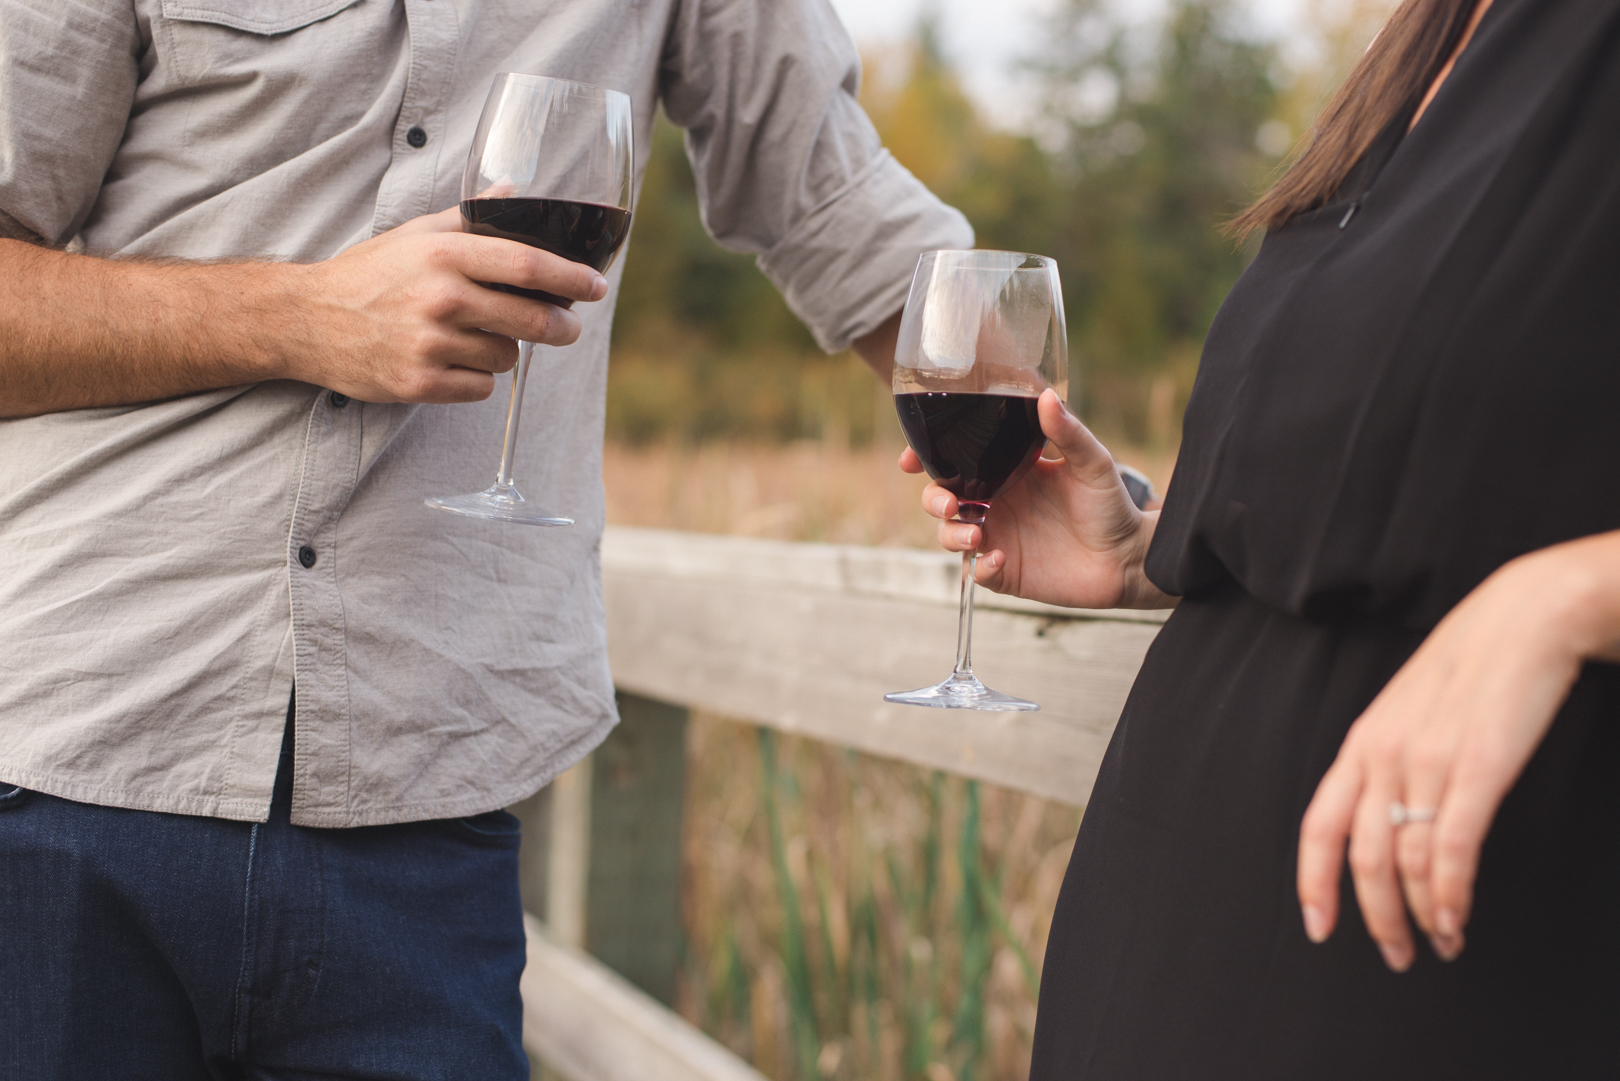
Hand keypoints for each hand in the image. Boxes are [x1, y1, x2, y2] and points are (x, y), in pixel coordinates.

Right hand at [284, 206, 608, 403]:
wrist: (305, 320)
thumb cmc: (367, 274)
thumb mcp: (414, 234)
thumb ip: (467, 218)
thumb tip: (513, 190)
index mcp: (443, 255)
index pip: (527, 266)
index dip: (571, 279)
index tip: (597, 287)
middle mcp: (440, 298)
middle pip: (531, 319)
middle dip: (561, 327)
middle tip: (567, 327)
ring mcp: (429, 344)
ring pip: (506, 358)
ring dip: (504, 352)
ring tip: (475, 338)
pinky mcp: (419, 383)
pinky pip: (480, 389)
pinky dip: (476, 379)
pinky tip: (453, 363)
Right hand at [902, 389, 1175, 609]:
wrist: (1130, 559)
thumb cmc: (1112, 505)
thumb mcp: (1092, 463)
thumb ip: (1068, 433)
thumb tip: (1046, 396)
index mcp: (1007, 471)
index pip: (955, 460)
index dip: (925, 459)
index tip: (909, 460)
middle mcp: (996, 503)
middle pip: (942, 498)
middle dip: (933, 499)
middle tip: (949, 503)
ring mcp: (999, 537)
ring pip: (950, 535)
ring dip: (951, 535)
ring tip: (977, 535)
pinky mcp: (1006, 572)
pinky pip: (977, 570)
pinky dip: (980, 566)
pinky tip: (999, 558)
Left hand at [1297, 535, 1619, 969]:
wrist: (1522, 619)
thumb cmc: (1471, 666)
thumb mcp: (1409, 709)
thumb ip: (1391, 759)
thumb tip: (1388, 814)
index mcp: (1361, 742)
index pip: (1319, 824)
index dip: (1313, 881)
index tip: (1318, 927)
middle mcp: (1383, 755)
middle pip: (1362, 856)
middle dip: (1376, 917)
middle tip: (1396, 956)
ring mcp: (1426, 761)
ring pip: (1407, 860)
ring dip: (1423, 914)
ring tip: (1441, 942)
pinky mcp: (1476, 768)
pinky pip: (1451, 847)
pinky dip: (1450, 893)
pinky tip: (1456, 919)